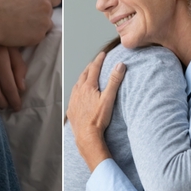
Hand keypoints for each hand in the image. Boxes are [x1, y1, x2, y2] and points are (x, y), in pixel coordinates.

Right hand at [0, 0, 59, 48]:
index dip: (48, 4)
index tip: (39, 8)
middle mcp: (46, 7)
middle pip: (49, 14)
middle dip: (40, 17)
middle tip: (25, 20)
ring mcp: (43, 23)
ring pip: (45, 28)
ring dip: (36, 28)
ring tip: (20, 28)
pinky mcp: (37, 37)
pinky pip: (37, 39)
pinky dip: (30, 38)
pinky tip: (17, 35)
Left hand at [67, 52, 125, 170]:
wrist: (86, 135)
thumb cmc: (98, 119)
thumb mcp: (109, 98)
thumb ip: (114, 81)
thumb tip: (119, 65)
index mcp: (88, 87)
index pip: (94, 68)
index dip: (99, 60)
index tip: (103, 54)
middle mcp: (78, 91)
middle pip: (84, 75)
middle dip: (90, 68)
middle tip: (95, 63)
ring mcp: (73, 100)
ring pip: (77, 85)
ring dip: (82, 79)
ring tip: (87, 77)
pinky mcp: (71, 110)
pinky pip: (73, 96)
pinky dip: (77, 91)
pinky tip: (79, 94)